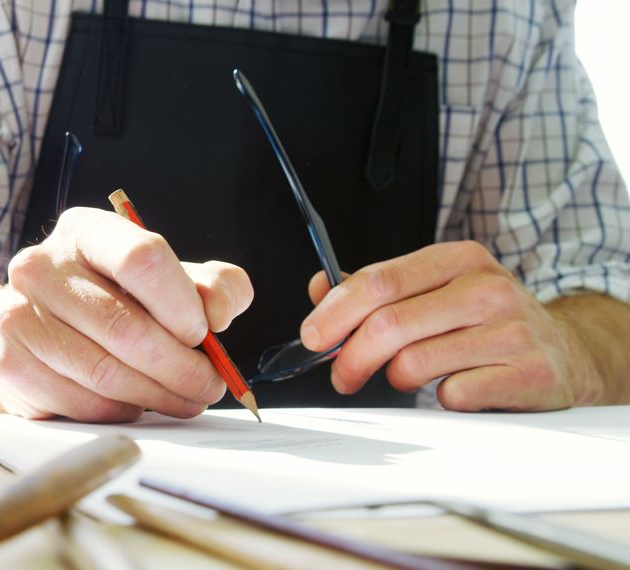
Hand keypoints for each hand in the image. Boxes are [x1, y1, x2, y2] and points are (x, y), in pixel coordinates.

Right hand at [0, 207, 251, 420]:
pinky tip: (134, 404)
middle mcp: (41, 266)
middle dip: (180, 367)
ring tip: (183, 400)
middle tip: (208, 385)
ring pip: (105, 372)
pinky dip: (120, 412)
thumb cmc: (107, 301)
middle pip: (126, 326)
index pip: (142, 257)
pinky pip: (81, 402)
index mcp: (85, 232)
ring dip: (157, 396)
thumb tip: (220, 310)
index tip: (203, 332)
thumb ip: (211, 286)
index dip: (182, 304)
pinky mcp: (9, 363)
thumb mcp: (166, 282)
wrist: (29, 329)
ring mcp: (16, 315)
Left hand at [300, 241, 599, 410]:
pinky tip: (454, 387)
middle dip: (351, 357)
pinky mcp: (528, 373)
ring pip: (414, 363)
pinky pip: (453, 394)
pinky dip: (441, 398)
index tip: (312, 337)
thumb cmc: (487, 323)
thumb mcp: (435, 291)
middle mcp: (488, 288)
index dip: (335, 312)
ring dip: (396, 378)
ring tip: (407, 377)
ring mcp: (512, 330)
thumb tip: (319, 286)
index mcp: (459, 259)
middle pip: (389, 324)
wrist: (565, 353)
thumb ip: (377, 289)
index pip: (380, 281)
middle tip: (342, 376)